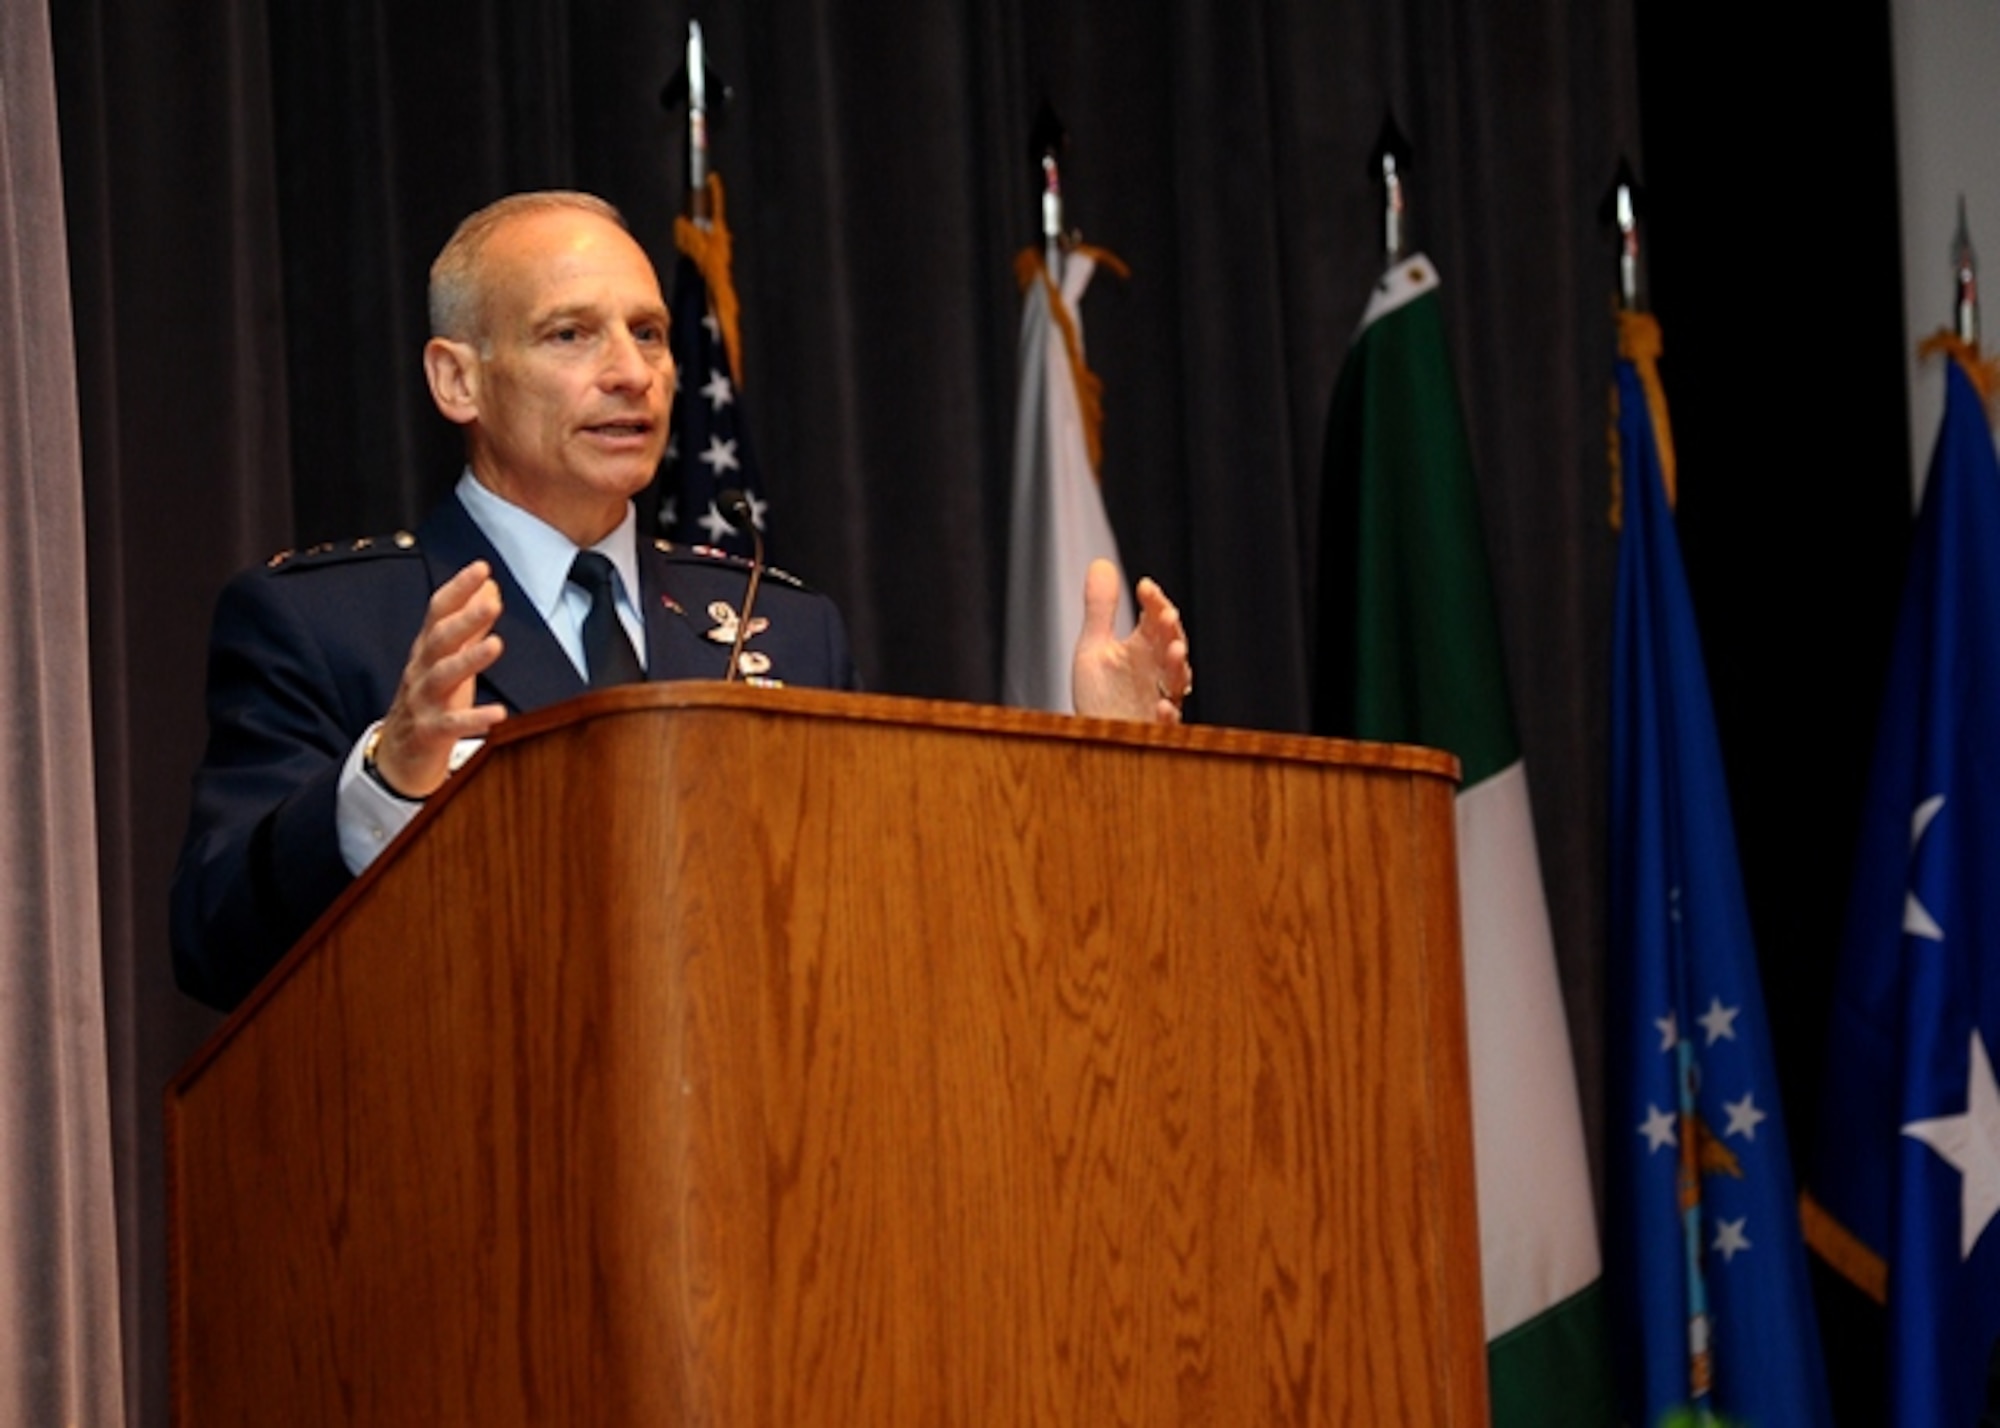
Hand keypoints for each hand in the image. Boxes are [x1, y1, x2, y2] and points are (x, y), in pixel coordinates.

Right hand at [373, 560, 508, 796]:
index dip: (458, 589)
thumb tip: (489, 587)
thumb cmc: (430, 701)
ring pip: (442, 676)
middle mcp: (421, 671)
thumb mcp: (449, 660)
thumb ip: (469, 625)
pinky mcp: (428, 733)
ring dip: (469, 659)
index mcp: (427, 650)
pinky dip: (473, 720)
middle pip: (438, 639)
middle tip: (493, 601)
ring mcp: (422, 702)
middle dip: (464, 619)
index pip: (438, 611)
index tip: (482, 567)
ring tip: (496, 645)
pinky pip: (450, 725)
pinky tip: (498, 715)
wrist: (398, 757)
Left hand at [1070, 558, 1191, 724]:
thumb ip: (1100, 609)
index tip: (1144, 587)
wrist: (1094, 738)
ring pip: (1176, 682)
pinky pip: (1166, 724)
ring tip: (1175, 650)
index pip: (1156, 619)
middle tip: (1165, 615)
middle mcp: (1156, 672)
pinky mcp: (1152, 730)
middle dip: (1170, 631)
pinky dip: (1166, 716)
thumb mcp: (1094, 648)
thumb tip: (1102, 563)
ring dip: (1177, 666)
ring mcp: (1158, 700)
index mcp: (1144, 648)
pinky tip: (1162, 707)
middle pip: (1171, 646)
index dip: (1154, 602)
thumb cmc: (1100, 696)